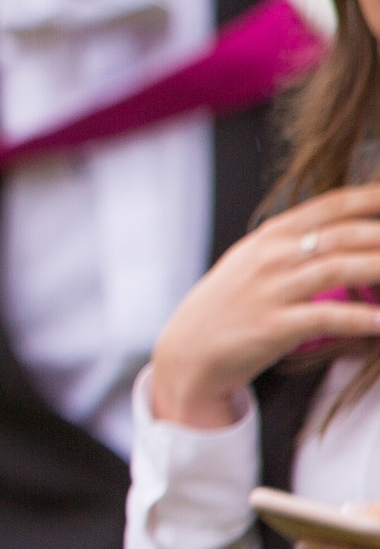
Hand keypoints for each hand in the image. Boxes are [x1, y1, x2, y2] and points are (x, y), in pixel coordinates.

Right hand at [144, 185, 379, 427]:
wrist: (187, 350)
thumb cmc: (229, 305)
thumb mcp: (254, 261)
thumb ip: (296, 244)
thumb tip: (351, 233)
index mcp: (270, 236)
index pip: (332, 205)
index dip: (374, 198)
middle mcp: (271, 256)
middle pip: (346, 235)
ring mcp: (270, 290)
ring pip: (340, 268)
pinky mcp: (272, 327)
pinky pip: (326, 318)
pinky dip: (361, 318)